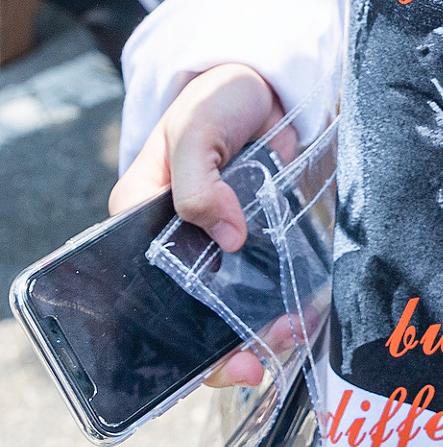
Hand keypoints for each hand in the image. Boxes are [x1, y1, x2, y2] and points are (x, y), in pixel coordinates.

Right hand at [110, 64, 291, 386]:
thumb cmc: (216, 99)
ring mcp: (214, 240)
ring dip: (253, 330)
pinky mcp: (252, 235)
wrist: (265, 82)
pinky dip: (276, 301)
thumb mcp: (196, 130)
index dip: (166, 328)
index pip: (139, 283)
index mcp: (140, 215)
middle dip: (215, 348)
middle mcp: (172, 238)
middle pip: (182, 310)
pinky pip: (260, 278)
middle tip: (252, 364)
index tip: (206, 353)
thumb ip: (200, 183)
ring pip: (224, 303)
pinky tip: (300, 315)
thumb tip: (228, 236)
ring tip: (286, 337)